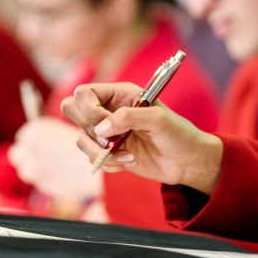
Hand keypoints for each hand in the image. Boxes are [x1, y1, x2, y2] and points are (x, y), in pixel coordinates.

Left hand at [9, 118, 100, 201]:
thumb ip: (48, 136)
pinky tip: (64, 175)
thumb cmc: (91, 141)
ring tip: (56, 167)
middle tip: (46, 157)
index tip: (45, 145)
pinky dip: (49, 180)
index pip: (23, 137)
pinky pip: (40, 183)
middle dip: (28, 157)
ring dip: (36, 170)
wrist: (105, 160)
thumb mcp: (66, 129)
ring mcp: (35, 167)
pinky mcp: (44, 184)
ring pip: (26, 171)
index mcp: (35, 130)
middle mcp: (30, 147)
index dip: (33, 142)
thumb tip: (35, 142)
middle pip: (17, 155)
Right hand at [60, 82, 223, 192]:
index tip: (109, 123)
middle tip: (111, 139)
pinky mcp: (108, 152)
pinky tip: (129, 162)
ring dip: (100, 152)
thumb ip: (129, 117)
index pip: (84, 93)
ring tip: (127, 156)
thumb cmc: (177, 134)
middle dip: (89, 129)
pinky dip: (107, 164)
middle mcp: (109, 110)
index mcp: (120, 94)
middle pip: (71, 110)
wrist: (186, 161)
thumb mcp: (158, 120)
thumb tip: (101, 128)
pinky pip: (91, 158)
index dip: (90, 109)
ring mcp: (107, 132)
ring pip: (80, 139)